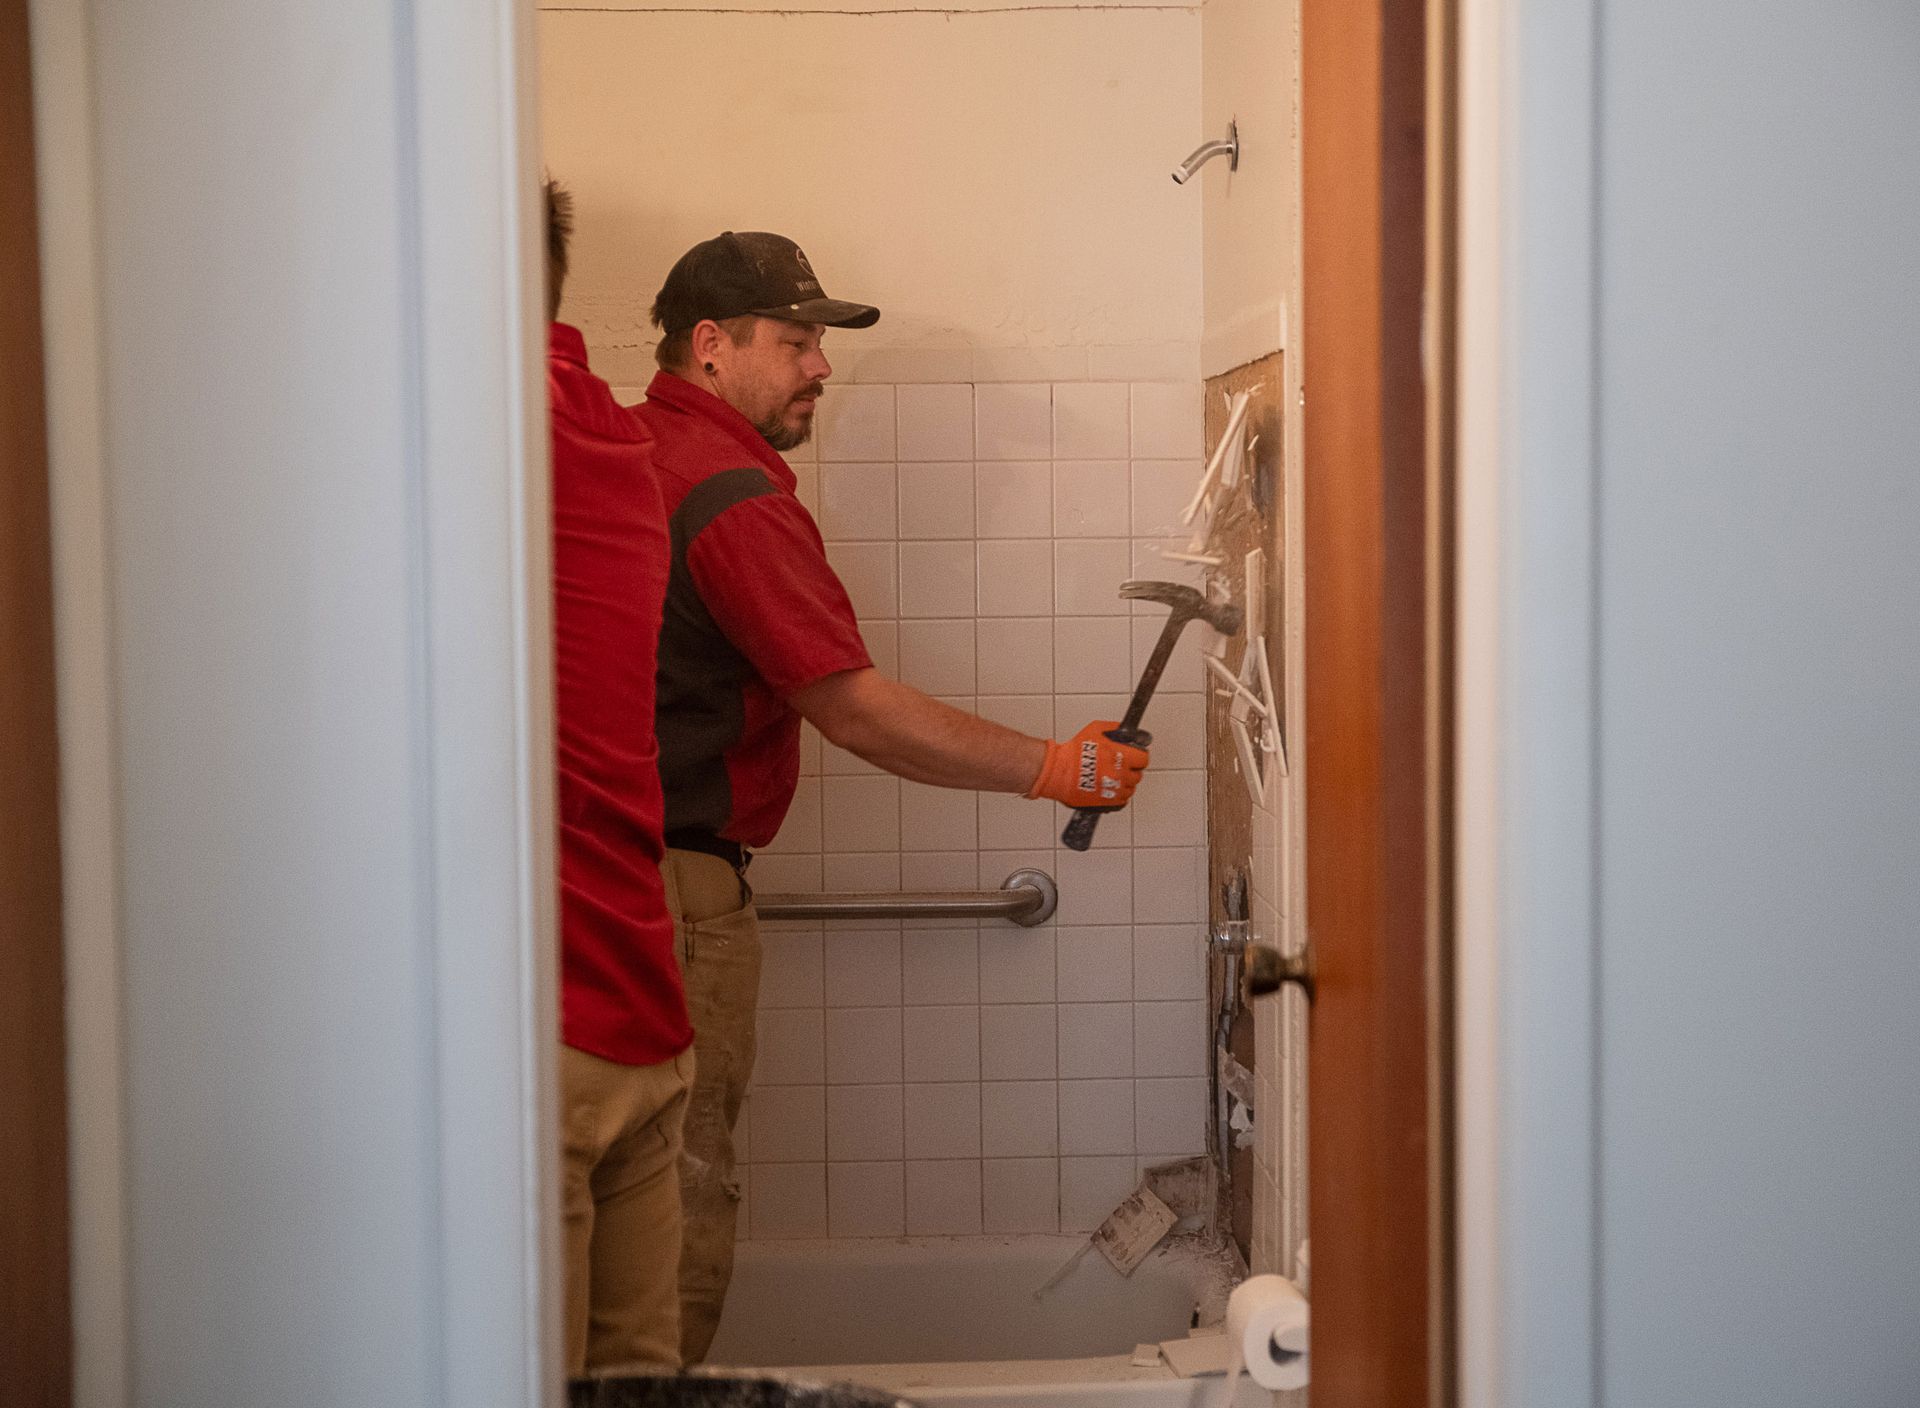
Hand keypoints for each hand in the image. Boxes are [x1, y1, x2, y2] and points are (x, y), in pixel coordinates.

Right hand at [1026, 720, 1150, 808]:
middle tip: (1121, 766)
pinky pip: (1122, 801)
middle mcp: (1121, 774)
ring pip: (1130, 789)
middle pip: (1138, 775)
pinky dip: (1117, 795)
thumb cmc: (1073, 752)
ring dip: (1124, 783)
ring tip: (1112, 777)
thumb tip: (1126, 731)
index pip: (1143, 759)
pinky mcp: (1107, 803)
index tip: (1134, 757)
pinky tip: (1109, 788)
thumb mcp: (1095, 730)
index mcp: (1122, 756)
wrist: (1058, 771)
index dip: (1139, 757)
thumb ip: (1114, 729)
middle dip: (1131, 770)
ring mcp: (1114, 790)